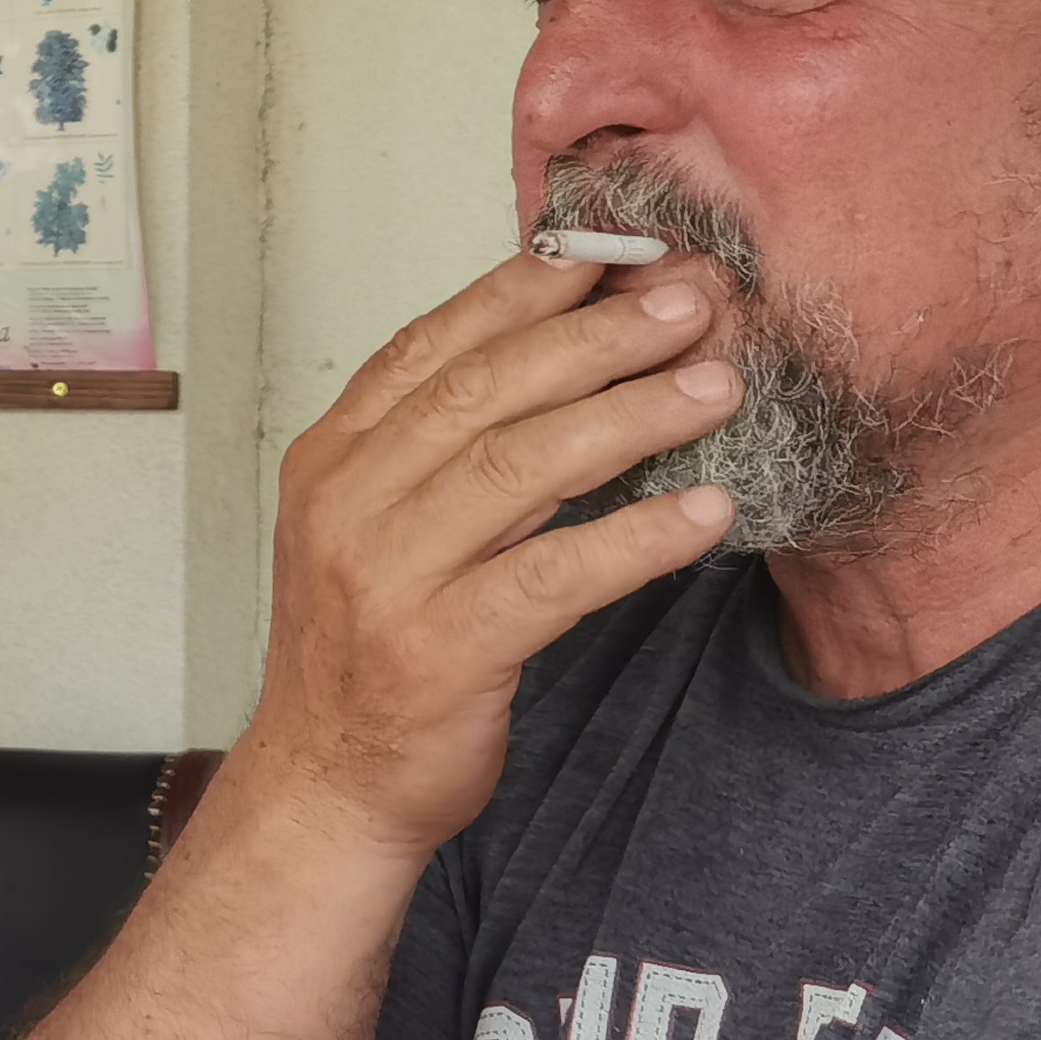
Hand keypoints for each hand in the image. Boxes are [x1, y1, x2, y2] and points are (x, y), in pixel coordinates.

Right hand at [242, 250, 736, 863]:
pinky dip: (637, 538)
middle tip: (689, 304)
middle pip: (482, 392)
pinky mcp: (439, 649)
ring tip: (717, 388)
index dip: (521, 293)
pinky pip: (554, 576)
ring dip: (630, 417)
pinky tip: (705, 512)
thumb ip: (440, 451)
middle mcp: (346, 505)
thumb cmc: (368, 652)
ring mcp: (385, 576)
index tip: (612, 256)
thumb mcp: (374, 529)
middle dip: (595, 337)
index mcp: (330, 461)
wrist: (323, 784)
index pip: (429, 348)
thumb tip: (556, 361)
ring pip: (520, 467)